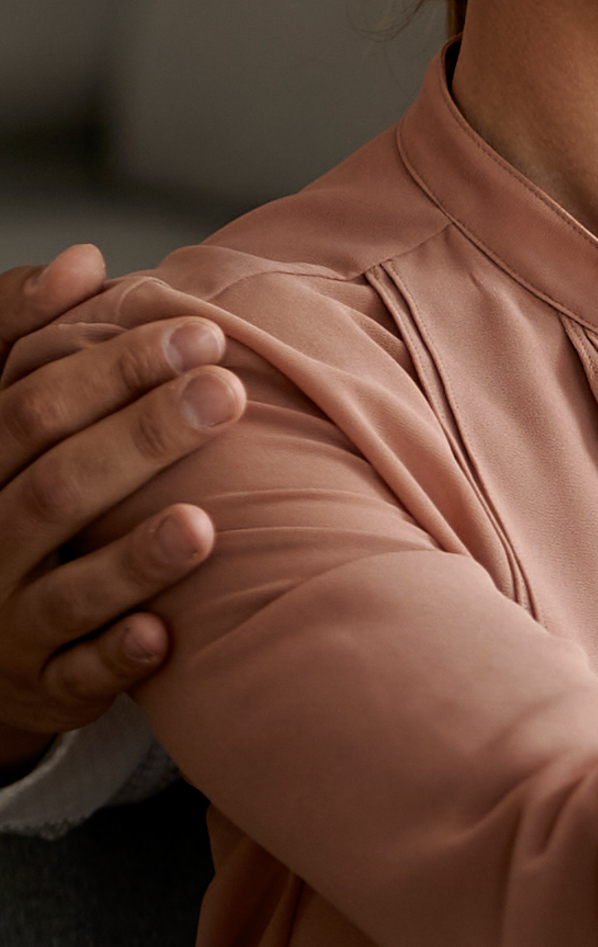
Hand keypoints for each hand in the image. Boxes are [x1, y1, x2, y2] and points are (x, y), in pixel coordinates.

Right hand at [0, 250, 241, 765]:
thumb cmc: (15, 498)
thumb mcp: (10, 418)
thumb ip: (31, 335)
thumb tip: (83, 261)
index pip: (31, 404)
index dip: (112, 367)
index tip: (200, 334)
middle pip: (55, 485)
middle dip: (142, 439)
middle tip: (227, 394)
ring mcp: (9, 617)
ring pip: (64, 588)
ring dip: (134, 558)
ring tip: (202, 523)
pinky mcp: (43, 685)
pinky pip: (75, 677)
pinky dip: (116, 657)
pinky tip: (164, 635)